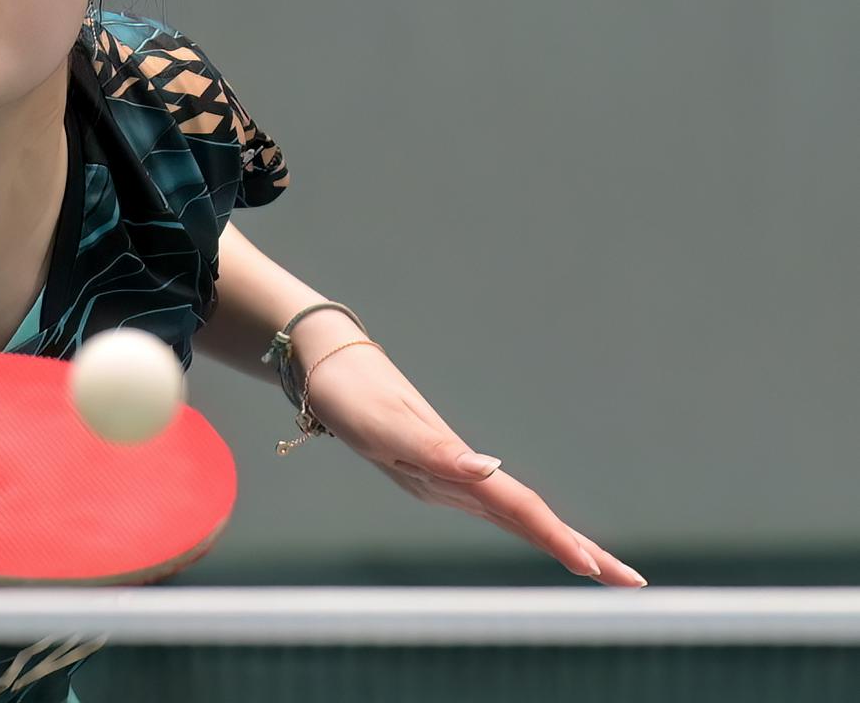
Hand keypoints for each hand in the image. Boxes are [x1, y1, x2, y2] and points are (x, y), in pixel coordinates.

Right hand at [287, 316, 645, 587]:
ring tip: (597, 564)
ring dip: (556, 538)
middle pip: (523, 521)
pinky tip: (538, 525)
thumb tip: (488, 471)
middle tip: (629, 582)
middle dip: (576, 551)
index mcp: (441, 477)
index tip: (594, 566)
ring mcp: (442, 477)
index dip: (555, 535)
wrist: (322, 368)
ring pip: (512, 514)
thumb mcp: (387, 422)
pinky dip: (527, 518)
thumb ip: (435, 450)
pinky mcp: (437, 463)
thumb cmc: (351, 391)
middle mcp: (448, 484)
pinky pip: (495, 500)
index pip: (514, 509)